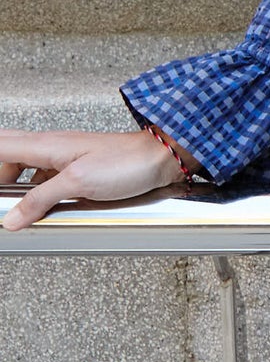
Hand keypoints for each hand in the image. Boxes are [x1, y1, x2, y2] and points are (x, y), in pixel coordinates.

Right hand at [0, 128, 188, 229]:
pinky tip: (42, 206)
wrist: (160, 159)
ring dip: (15, 183)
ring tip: (15, 207)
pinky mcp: (76, 168)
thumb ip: (41, 198)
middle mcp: (51, 146)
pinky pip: (45, 176)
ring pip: (25, 165)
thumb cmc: (127, 162)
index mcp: (45, 144)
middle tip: (4, 201)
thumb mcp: (77, 183)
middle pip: (7, 153)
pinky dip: (36, 190)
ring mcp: (63, 157)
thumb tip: (12, 217)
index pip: (0, 146)